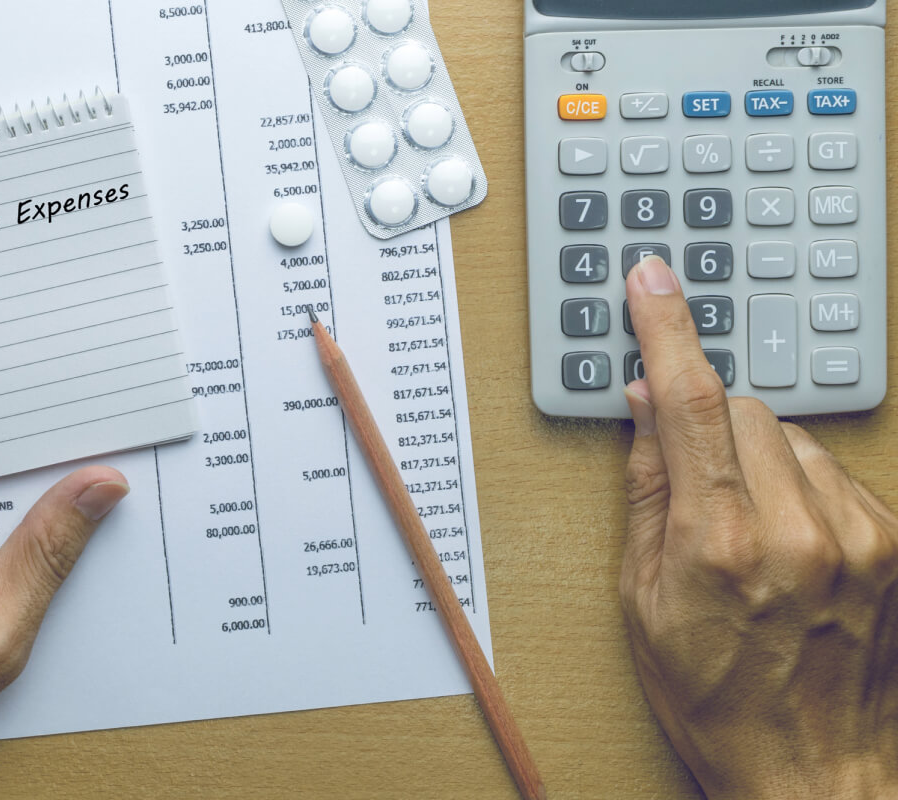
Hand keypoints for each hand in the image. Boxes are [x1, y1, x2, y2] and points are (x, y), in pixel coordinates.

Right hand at [620, 256, 897, 799]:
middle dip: (707, 429)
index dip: (667, 330)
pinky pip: (836, 471)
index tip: (654, 280)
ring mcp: (860, 536)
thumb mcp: (641, 598)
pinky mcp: (896, 543)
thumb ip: (646, 487)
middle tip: (693, 488)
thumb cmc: (714, 696)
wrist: (811, 769)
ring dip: (758, 462)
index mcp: (719, 543)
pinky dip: (804, 490)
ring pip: (791, 437)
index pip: (688, 403)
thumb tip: (646, 407)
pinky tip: (792, 545)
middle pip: (743, 410)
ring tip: (748, 535)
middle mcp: (800, 529)